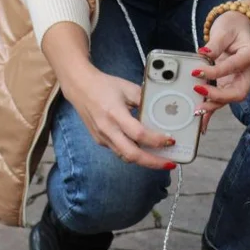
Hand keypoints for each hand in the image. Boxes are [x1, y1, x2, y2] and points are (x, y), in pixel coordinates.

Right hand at [59, 65, 177, 170]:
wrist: (80, 87)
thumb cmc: (104, 86)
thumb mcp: (128, 88)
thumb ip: (144, 100)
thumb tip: (162, 112)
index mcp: (115, 114)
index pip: (139, 134)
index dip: (156, 140)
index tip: (170, 141)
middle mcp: (107, 129)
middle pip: (132, 155)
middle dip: (153, 162)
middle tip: (170, 163)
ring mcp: (102, 138)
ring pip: (126, 157)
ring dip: (145, 161)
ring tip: (160, 160)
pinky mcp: (100, 141)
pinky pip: (120, 151)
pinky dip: (134, 153)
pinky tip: (144, 150)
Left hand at [191, 10, 249, 131]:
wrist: (238, 27)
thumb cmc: (233, 26)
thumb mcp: (224, 29)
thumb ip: (215, 44)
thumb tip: (203, 54)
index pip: (233, 67)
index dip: (215, 72)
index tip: (197, 71)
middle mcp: (248, 71)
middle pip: (238, 92)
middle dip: (218, 96)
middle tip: (199, 92)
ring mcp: (239, 80)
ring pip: (229, 99)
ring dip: (213, 106)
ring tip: (197, 111)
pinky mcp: (229, 84)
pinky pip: (221, 100)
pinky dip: (211, 111)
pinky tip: (201, 123)